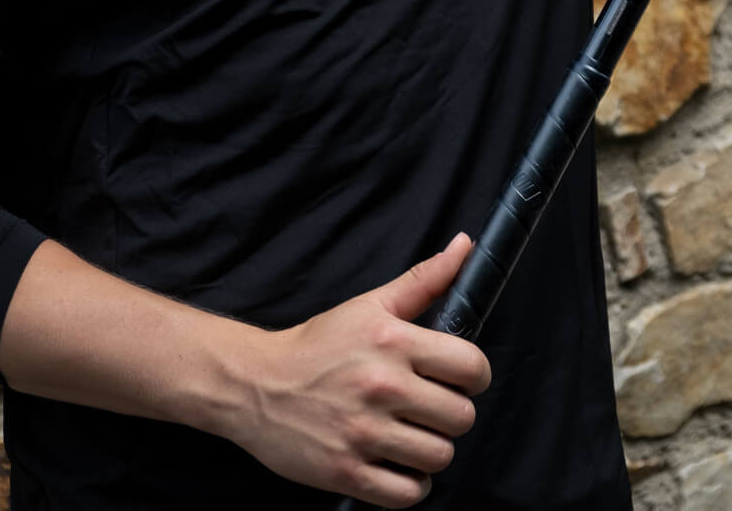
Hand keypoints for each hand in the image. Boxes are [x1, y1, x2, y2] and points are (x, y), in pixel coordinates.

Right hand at [235, 233, 490, 507]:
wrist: (257, 384)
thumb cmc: (318, 344)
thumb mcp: (370, 304)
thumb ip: (425, 279)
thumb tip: (465, 245)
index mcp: (392, 341)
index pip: (471, 367)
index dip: (474, 376)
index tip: (460, 379)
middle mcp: (381, 385)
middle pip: (461, 418)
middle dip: (451, 414)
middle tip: (430, 408)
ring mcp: (363, 432)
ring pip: (439, 457)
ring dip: (431, 450)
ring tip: (412, 436)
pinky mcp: (346, 472)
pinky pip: (407, 494)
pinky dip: (410, 485)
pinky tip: (398, 465)